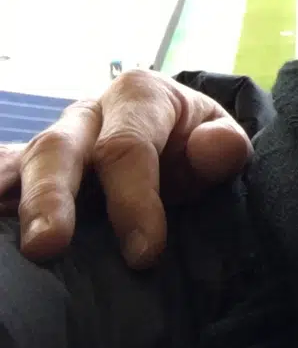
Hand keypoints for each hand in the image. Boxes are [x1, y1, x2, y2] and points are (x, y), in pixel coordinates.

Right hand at [0, 70, 251, 267]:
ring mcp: (55, 139)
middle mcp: (88, 113)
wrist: (173, 136)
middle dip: (52, 197)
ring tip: (20, 246)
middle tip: (49, 245)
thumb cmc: (194, 142)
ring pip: (27, 162)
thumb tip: (215, 147)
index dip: (135, 200)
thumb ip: (225, 146)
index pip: (128, 148)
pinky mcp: (30, 167)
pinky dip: (0, 196)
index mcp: (139, 95)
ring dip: (21, 203)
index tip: (145, 253)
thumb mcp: (219, 138)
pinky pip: (7, 174)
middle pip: (60, 148)